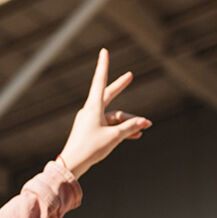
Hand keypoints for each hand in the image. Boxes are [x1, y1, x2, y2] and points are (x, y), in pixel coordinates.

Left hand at [56, 49, 150, 177]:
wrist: (71, 165)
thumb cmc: (90, 149)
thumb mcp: (114, 137)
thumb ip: (130, 127)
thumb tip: (144, 122)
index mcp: (93, 107)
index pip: (99, 81)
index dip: (103, 66)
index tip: (104, 51)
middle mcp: (90, 111)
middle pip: (108, 95)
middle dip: (120, 87)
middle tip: (130, 76)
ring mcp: (90, 121)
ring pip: (114, 116)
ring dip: (129, 122)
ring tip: (144, 129)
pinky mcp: (91, 131)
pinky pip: (110, 126)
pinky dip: (122, 129)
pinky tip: (136, 135)